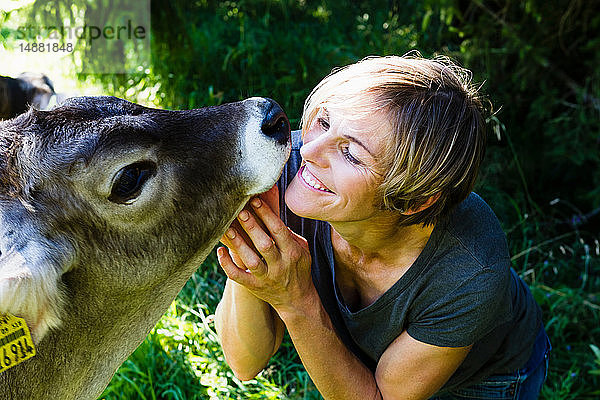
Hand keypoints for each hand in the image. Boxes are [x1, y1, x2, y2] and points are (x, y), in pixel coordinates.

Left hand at [218, 185, 313, 312]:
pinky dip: (227, 265)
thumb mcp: (303, 250)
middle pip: (264, 244)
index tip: (256, 200)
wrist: (297, 300)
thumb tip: (272, 215)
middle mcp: (279, 265)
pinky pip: (238, 277)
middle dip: (252, 227)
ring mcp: (266, 278)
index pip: (279, 231)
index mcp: (292, 253)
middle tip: (240, 210)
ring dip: (238, 244)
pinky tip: (220, 251)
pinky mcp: (254, 287)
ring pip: (250, 260)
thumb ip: (289, 234)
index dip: (267, 215)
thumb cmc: (298, 268)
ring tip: (227, 228)